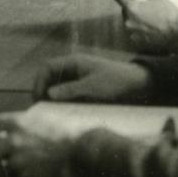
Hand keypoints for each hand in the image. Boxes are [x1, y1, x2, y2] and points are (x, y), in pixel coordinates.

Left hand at [0, 115, 68, 176]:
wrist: (79, 148)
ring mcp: (20, 161)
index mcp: (17, 123)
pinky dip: (26, 169)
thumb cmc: (64, 125)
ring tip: (29, 155)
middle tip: (3, 148)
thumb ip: (24, 116)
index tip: (2, 128)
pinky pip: (20, 173)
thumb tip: (12, 122)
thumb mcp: (44, 111)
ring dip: (14, 160)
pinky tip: (38, 163)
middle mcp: (14, 142)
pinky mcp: (28, 174)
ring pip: (6, 163)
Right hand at [34, 52, 152, 103]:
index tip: (39, 99)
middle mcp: (73, 69)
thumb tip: (49, 94)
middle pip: (49, 78)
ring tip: (51, 114)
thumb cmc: (116, 82)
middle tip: (42, 110)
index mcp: (74, 62)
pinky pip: (67, 95)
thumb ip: (71, 90)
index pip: (47, 67)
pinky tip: (63, 114)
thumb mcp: (92, 87)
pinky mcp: (84, 90)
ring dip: (52, 99)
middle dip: (43, 92)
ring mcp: (78, 79)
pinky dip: (62, 103)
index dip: (39, 82)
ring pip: (57, 88)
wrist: (138, 85)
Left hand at [119, 0, 177, 53]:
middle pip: (124, 8)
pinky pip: (135, 28)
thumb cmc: (169, 15)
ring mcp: (132, 31)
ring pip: (129, 19)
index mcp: (132, 8)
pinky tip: (147, 22)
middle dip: (129, 3)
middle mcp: (129, 20)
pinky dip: (139, 24)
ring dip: (134, 14)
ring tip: (145, 11)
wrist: (177, 34)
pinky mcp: (137, 39)